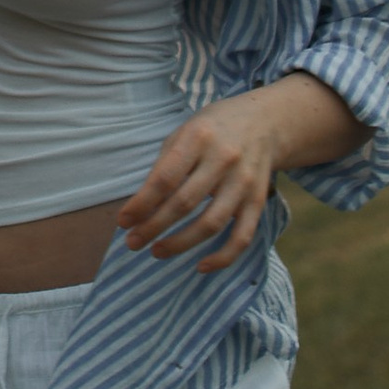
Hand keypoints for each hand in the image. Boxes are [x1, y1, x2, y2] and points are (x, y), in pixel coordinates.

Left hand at [118, 73, 364, 271]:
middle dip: (153, 227)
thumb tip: (140, 208)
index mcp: (199, 138)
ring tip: (156, 251)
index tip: (123, 221)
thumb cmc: (212, 130)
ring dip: (180, 244)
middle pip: (184, 203)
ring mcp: (244, 182)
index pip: (165, 179)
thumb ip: (164, 166)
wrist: (265, 121)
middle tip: (132, 243)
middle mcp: (224, 159)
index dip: (142, 204)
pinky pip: (242, 236)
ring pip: (211, 224)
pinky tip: (201, 267)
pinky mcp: (258, 200)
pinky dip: (223, 257)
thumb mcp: (184, 133)